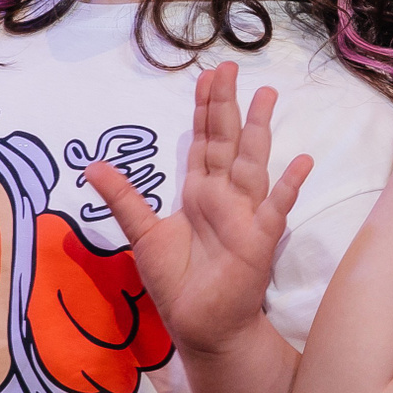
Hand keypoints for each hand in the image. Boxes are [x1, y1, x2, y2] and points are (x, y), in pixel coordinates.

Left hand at [85, 63, 311, 357]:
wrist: (202, 326)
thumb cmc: (178, 282)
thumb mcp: (143, 235)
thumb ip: (123, 198)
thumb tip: (92, 166)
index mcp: (200, 191)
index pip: (204, 140)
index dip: (205, 109)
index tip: (208, 76)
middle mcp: (225, 196)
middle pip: (227, 140)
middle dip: (228, 105)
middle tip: (230, 67)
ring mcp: (246, 214)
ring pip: (252, 162)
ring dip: (259, 130)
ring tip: (267, 95)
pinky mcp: (259, 240)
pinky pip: (276, 208)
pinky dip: (288, 186)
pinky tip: (300, 162)